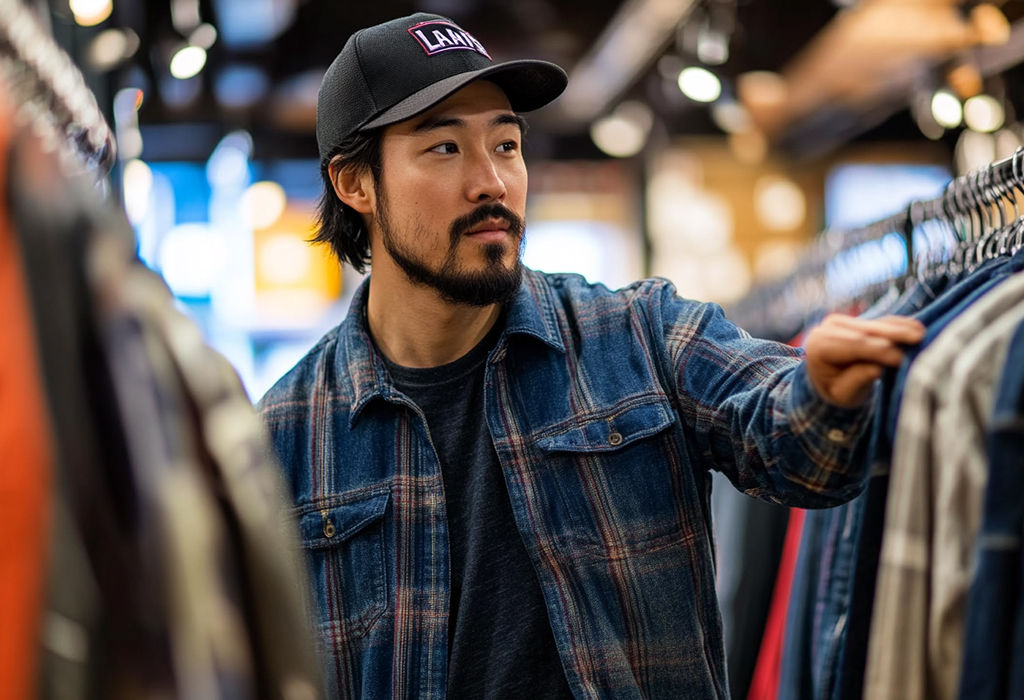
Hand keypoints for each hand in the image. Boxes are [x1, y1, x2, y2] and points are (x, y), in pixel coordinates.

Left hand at [803, 314, 925, 407]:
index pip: (852, 345)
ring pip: (877, 324)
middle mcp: (828, 328)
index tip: (901, 360)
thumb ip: (856, 380)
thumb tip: (878, 368)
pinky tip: (917, 327)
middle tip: (918, 339)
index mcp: (819, 345)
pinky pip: (882, 321)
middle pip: (866, 331)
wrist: (828, 381)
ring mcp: (844, 321)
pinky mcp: (859, 319)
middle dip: (893, 335)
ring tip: (921, 333)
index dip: (878, 351)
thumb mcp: (842, 393)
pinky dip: (900, 325)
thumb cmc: (836, 391)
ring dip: (900, 328)